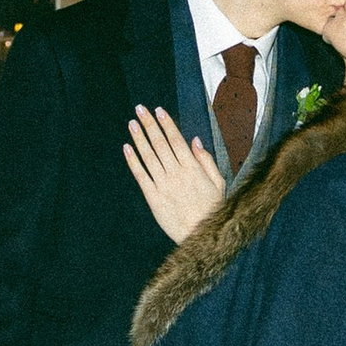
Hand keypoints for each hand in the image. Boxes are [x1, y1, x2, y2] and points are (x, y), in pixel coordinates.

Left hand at [123, 105, 228, 242]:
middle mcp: (176, 174)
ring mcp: (163, 185)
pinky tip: (127, 148)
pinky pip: (141, 176)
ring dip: (139, 138)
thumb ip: (206, 160)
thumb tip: (195, 140)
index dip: (166, 124)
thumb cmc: (212, 210)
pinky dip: (133, 161)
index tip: (158, 110)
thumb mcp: (218, 183)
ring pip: (148, 156)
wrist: (201, 236)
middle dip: (149, 124)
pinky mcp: (153, 198)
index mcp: (193, 168)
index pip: (176, 140)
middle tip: (140, 109)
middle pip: (160, 144)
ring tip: (132, 124)